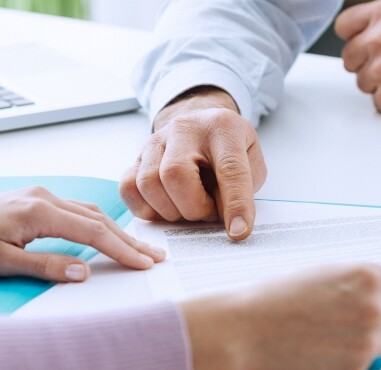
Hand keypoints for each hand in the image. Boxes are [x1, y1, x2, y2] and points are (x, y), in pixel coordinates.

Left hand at [0, 188, 165, 280]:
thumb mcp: (0, 263)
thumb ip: (44, 267)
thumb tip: (84, 271)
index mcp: (37, 211)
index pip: (93, 231)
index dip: (122, 250)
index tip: (146, 264)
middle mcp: (43, 197)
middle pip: (98, 218)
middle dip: (129, 240)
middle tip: (157, 258)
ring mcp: (38, 195)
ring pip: (89, 212)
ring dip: (116, 231)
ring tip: (140, 249)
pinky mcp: (32, 200)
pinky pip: (75, 210)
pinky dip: (97, 223)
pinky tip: (107, 234)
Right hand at [120, 86, 266, 240]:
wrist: (203, 127)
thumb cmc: (229, 149)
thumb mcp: (251, 163)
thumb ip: (243, 191)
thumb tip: (228, 225)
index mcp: (222, 126)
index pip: (229, 169)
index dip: (235, 204)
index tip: (238, 232)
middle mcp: (184, 128)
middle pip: (175, 174)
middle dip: (194, 208)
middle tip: (208, 213)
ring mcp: (156, 141)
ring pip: (148, 183)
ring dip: (170, 210)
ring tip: (188, 210)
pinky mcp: (137, 157)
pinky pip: (129, 187)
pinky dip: (146, 209)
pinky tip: (165, 209)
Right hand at [181, 264, 380, 369]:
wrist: (244, 331)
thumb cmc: (275, 298)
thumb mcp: (323, 272)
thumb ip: (363, 277)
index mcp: (367, 277)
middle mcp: (373, 310)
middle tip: (349, 311)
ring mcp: (365, 343)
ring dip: (374, 335)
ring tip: (338, 329)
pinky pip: (368, 361)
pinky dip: (353, 355)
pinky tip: (325, 346)